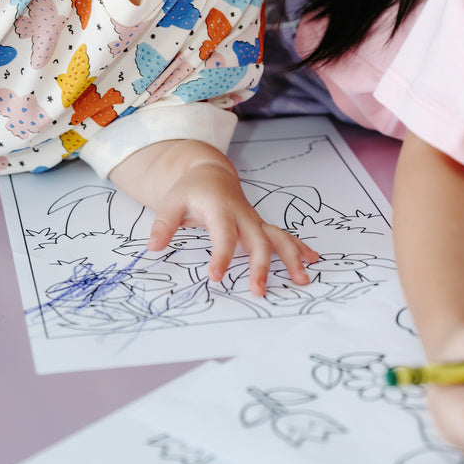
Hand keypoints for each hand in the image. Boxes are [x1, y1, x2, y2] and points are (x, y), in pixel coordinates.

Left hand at [146, 157, 318, 296]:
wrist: (210, 172)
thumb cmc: (191, 190)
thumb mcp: (172, 202)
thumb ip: (164, 224)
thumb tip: (152, 247)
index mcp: (220, 208)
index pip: (223, 233)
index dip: (221, 254)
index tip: (216, 276)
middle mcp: (242, 215)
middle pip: (257, 239)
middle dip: (261, 265)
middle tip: (258, 291)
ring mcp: (254, 220)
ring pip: (276, 237)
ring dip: (290, 257)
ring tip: (301, 279)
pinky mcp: (259, 226)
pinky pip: (282, 236)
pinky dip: (298, 247)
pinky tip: (312, 260)